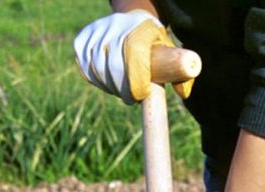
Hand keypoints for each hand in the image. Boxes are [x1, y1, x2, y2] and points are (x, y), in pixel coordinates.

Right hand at [74, 11, 193, 103]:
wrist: (133, 21)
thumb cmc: (154, 45)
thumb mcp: (170, 55)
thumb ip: (181, 76)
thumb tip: (181, 94)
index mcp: (140, 30)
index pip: (133, 60)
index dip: (135, 84)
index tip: (141, 95)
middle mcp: (116, 26)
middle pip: (113, 68)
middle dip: (122, 90)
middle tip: (131, 97)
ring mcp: (97, 31)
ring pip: (97, 69)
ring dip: (109, 86)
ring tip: (121, 88)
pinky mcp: (84, 38)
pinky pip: (85, 66)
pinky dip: (95, 78)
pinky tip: (106, 80)